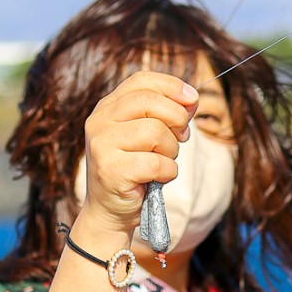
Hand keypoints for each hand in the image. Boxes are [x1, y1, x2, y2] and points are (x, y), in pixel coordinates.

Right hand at [78, 70, 197, 240]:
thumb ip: (168, 114)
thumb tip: (193, 98)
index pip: (141, 80)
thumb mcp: (150, 136)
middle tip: (181, 137)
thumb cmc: (135, 171)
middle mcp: (99, 121)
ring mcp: (101, 144)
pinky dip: (167, 172)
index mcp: (108, 107)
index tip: (193, 99)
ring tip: (163, 162)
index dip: (171, 86)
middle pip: (150, 102)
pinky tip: (158, 178)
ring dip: (171, 150)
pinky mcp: (111, 169)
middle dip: (176, 119)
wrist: (111, 211)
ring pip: (155, 132)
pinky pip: (156, 163)